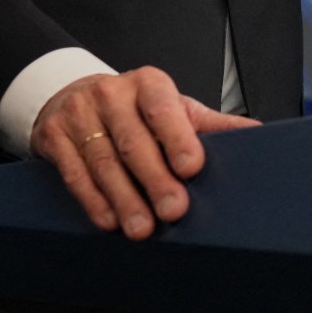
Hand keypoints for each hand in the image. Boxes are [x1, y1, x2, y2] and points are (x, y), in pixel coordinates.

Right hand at [29, 67, 258, 239]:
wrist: (72, 96)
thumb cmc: (136, 110)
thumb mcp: (174, 109)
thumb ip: (211, 125)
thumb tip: (258, 136)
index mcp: (148, 84)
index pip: (163, 109)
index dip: (178, 137)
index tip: (192, 167)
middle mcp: (111, 94)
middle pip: (134, 141)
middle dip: (154, 179)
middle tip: (173, 211)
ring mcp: (78, 114)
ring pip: (103, 161)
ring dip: (124, 198)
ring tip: (142, 228)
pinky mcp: (53, 137)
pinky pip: (74, 173)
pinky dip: (93, 200)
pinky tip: (109, 220)